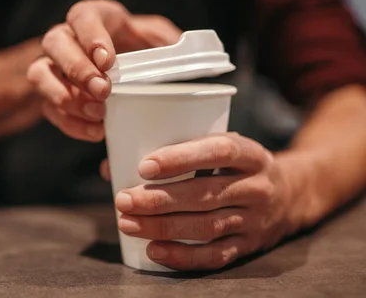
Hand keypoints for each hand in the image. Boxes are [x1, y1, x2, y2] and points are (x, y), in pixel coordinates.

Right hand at [27, 0, 181, 141]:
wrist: (134, 72)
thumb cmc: (145, 51)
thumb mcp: (161, 40)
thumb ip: (169, 43)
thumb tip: (185, 51)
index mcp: (94, 17)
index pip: (82, 16)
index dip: (90, 36)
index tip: (108, 61)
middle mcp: (68, 37)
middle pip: (54, 43)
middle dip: (76, 68)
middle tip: (103, 91)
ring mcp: (55, 66)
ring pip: (39, 73)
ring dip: (65, 95)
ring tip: (98, 113)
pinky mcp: (53, 94)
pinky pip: (49, 107)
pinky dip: (70, 122)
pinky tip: (96, 131)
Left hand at [104, 133, 296, 270]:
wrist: (293, 194)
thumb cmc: (237, 166)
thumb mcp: (221, 147)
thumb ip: (174, 150)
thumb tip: (110, 165)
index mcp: (251, 154)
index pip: (219, 151)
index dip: (181, 158)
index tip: (145, 166)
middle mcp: (257, 186)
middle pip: (205, 194)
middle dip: (159, 199)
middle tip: (123, 199)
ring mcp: (256, 220)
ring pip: (206, 226)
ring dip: (163, 226)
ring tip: (127, 223)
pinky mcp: (250, 246)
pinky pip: (215, 255)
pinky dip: (183, 256)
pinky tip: (154, 250)